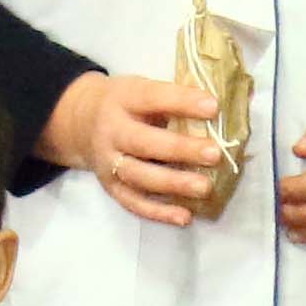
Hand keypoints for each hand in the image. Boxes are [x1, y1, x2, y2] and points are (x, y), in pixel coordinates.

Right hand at [42, 69, 235, 226]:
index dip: (182, 102)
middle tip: (214, 154)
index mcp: (123, 99)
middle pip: (144, 142)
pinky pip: (134, 203)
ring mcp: (108, 162)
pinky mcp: (110, 187)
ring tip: (205, 187)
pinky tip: (185, 216)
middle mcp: (112, 131)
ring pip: (139, 176)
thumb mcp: (141, 89)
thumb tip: (226, 104)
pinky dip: (159, 213)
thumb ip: (175, 98)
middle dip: (180, 149)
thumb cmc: (126, 104)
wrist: (79, 122)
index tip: (213, 107)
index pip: (152, 98)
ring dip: (173, 184)